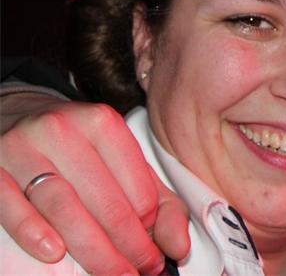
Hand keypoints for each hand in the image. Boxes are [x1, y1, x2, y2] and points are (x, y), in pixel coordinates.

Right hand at [0, 94, 189, 274]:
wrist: (15, 116)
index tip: (157, 250)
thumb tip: (178, 247)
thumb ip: (159, 201)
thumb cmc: (78, 148)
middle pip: (106, 202)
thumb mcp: (122, 162)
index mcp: (103, 124)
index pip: (138, 186)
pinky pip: (14, 206)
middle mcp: (63, 130)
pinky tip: (55, 254)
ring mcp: (24, 149)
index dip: (151, 226)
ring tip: (112, 273)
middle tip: (141, 271)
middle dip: (129, 246)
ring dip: (92, 250)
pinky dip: (34, 233)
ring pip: (64, 207)